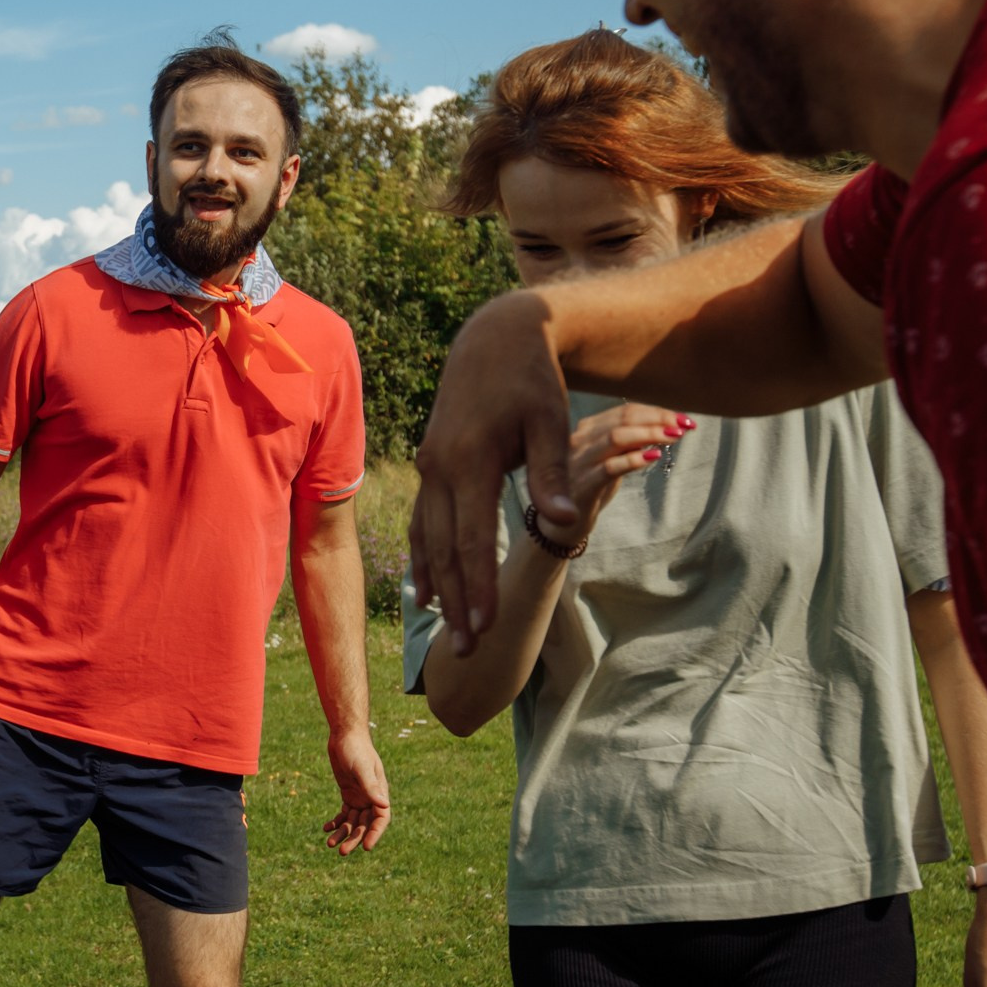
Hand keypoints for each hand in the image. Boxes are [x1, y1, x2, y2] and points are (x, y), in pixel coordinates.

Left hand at [322, 726, 389, 855]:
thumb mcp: (361, 768)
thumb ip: (371, 787)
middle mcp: (371, 797)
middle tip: (342, 852)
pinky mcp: (348, 793)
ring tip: (329, 843)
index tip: (366, 848)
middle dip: (355, 839)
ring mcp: (359, 796)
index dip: (375, 834)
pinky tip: (326, 828)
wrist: (344, 735)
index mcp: (379, 792)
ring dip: (343, 833)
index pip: (381, 819)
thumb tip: (384, 805)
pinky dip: (336, 822)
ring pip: (353, 822)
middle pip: (365, 824)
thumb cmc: (356, 749)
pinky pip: (344, 814)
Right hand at [412, 293, 576, 654]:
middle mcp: (440, 468)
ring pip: (430, 539)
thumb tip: (563, 522)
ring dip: (439, 587)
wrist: (493, 336)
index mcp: (470, 460)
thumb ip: (552, 475)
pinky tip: (425, 589)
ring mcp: (430, 466)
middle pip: (446, 549)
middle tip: (467, 650)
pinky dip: (425, 558)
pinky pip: (423, 521)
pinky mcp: (431, 463)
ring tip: (447, 631)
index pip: (474, 537)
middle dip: (457, 602)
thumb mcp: (550, 420)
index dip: (479, 585)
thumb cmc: (531, 377)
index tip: (485, 627)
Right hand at [546, 402, 689, 544]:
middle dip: (658, 419)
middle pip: (623, 419)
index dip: (657, 412)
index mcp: (586, 430)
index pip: (625, 411)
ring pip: (616, 438)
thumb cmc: (589, 488)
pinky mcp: (581, 485)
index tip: (683, 419)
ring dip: (649, 434)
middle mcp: (579, 440)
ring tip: (674, 438)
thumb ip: (628, 444)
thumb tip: (662, 428)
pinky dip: (634, 459)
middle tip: (685, 426)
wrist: (558, 525)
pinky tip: (654, 458)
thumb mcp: (610, 461)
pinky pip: (609, 468)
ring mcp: (578, 462)